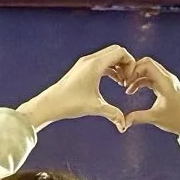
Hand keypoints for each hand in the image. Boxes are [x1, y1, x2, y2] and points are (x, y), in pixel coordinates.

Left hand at [16, 45, 134, 131]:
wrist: (48, 104)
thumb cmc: (69, 104)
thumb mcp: (94, 108)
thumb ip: (113, 114)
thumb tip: (124, 128)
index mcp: (94, 64)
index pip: (121, 52)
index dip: (131, 63)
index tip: (130, 79)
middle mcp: (89, 60)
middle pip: (116, 51)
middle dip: (126, 63)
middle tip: (128, 80)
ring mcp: (84, 63)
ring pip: (109, 56)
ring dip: (119, 66)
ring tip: (122, 83)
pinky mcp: (81, 68)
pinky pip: (101, 62)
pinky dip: (111, 68)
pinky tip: (115, 82)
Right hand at [122, 56, 179, 135]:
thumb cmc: (179, 119)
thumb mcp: (156, 118)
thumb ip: (137, 117)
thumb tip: (123, 121)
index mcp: (165, 82)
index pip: (147, 64)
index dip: (134, 70)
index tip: (126, 82)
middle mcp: (167, 78)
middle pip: (147, 64)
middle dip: (134, 71)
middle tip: (124, 83)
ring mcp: (168, 81)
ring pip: (149, 70)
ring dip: (137, 76)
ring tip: (128, 88)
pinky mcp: (167, 86)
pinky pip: (152, 77)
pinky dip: (142, 81)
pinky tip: (134, 90)